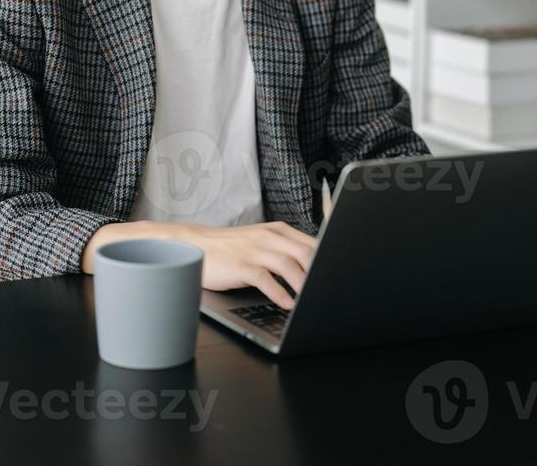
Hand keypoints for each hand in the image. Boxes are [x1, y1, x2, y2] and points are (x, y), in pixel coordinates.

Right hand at [83, 220, 316, 308]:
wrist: (192, 244)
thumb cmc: (230, 249)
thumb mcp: (260, 244)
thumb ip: (286, 252)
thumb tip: (314, 270)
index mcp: (278, 231)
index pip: (312, 244)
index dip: (329, 261)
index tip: (344, 277)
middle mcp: (269, 237)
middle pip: (306, 253)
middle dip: (323, 274)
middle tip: (335, 292)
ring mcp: (254, 249)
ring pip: (289, 265)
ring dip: (305, 285)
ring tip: (314, 301)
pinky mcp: (240, 264)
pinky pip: (265, 278)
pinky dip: (280, 293)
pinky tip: (288, 304)